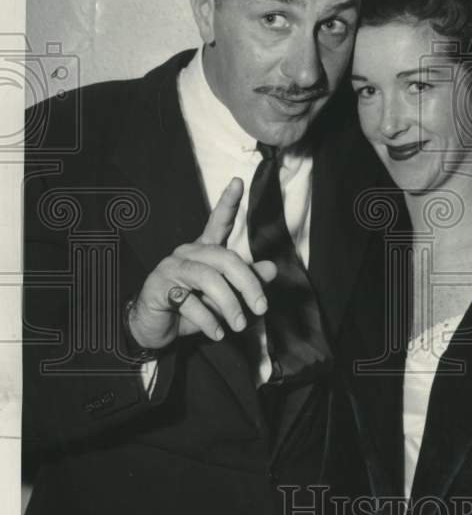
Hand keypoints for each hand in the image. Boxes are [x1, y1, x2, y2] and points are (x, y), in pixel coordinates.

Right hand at [127, 178, 276, 350]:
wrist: (156, 329)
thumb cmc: (192, 308)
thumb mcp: (224, 297)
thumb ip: (246, 282)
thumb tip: (272, 268)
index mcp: (204, 250)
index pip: (217, 221)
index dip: (227, 202)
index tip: (238, 181)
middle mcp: (187, 253)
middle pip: (225, 258)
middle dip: (248, 283)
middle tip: (261, 307)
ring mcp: (171, 268)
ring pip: (209, 278)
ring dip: (229, 304)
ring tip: (238, 325)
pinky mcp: (159, 286)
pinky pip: (190, 301)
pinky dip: (208, 320)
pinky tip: (217, 333)